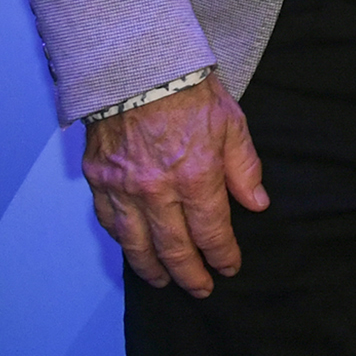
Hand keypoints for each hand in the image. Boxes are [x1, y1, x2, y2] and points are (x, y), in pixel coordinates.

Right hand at [82, 76, 267, 295]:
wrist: (138, 67)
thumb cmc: (189, 90)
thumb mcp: (231, 123)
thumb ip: (244, 168)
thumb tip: (257, 204)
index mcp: (195, 175)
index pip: (211, 231)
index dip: (222, 254)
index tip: (229, 266)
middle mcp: (156, 190)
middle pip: (174, 248)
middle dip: (190, 274)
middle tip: (201, 289)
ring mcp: (123, 187)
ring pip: (137, 244)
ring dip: (152, 269)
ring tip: (165, 282)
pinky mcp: (98, 179)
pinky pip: (109, 222)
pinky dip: (123, 242)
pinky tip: (133, 250)